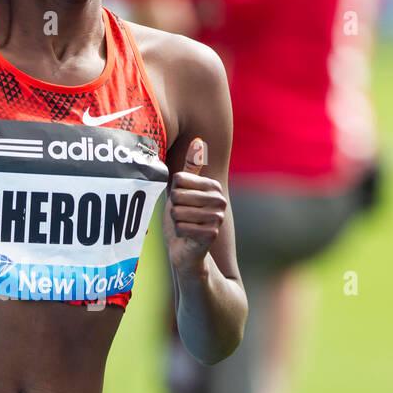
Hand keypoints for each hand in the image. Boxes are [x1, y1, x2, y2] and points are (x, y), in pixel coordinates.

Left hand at [163, 137, 226, 274]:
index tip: (181, 201)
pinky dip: (178, 234)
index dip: (173, 192)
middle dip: (173, 209)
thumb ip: (190, 169)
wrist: (188, 251)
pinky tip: (186, 237)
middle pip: (177, 196)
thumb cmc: (183, 218)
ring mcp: (217, 219)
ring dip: (175, 222)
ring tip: (184, 226)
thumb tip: (198, 141)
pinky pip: (181, 228)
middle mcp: (219, 201)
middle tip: (182, 217)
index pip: (179, 179)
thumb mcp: (183, 191)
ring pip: (177, 213)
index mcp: (213, 187)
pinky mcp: (210, 235)